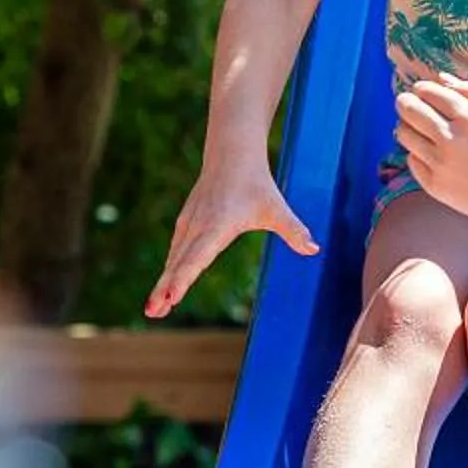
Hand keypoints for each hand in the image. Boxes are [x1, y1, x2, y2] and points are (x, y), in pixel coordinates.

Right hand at [147, 159, 315, 317]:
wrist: (231, 156)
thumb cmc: (256, 184)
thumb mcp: (276, 208)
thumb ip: (293, 230)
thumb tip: (314, 249)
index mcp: (218, 225)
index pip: (198, 257)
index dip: (184, 278)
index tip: (171, 295)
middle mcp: (199, 226)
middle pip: (179, 262)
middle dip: (164, 288)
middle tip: (152, 311)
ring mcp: (189, 224)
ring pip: (174, 259)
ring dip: (162, 284)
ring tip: (154, 309)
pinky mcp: (186, 224)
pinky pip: (175, 252)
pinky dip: (168, 270)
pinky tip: (164, 289)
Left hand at [396, 74, 467, 230]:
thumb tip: (441, 78)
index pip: (429, 93)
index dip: (420, 88)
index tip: (420, 90)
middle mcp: (451, 140)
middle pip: (409, 110)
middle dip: (405, 102)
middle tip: (407, 103)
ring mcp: (440, 164)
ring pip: (404, 134)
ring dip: (406, 126)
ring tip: (417, 127)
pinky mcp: (434, 184)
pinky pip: (411, 160)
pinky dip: (416, 153)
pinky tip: (430, 152)